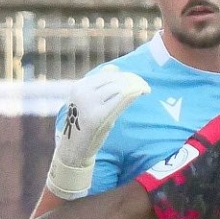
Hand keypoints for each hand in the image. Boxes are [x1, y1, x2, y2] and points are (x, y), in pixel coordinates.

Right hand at [47, 66, 149, 197]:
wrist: (74, 150)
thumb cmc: (85, 127)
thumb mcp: (89, 103)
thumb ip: (99, 86)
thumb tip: (115, 68)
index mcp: (79, 87)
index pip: (107, 74)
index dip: (125, 75)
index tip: (137, 80)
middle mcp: (82, 92)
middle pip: (114, 79)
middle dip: (132, 79)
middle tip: (144, 85)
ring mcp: (89, 104)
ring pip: (119, 86)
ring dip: (136, 85)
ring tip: (145, 89)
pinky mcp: (99, 116)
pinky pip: (122, 97)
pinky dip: (135, 92)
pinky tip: (143, 92)